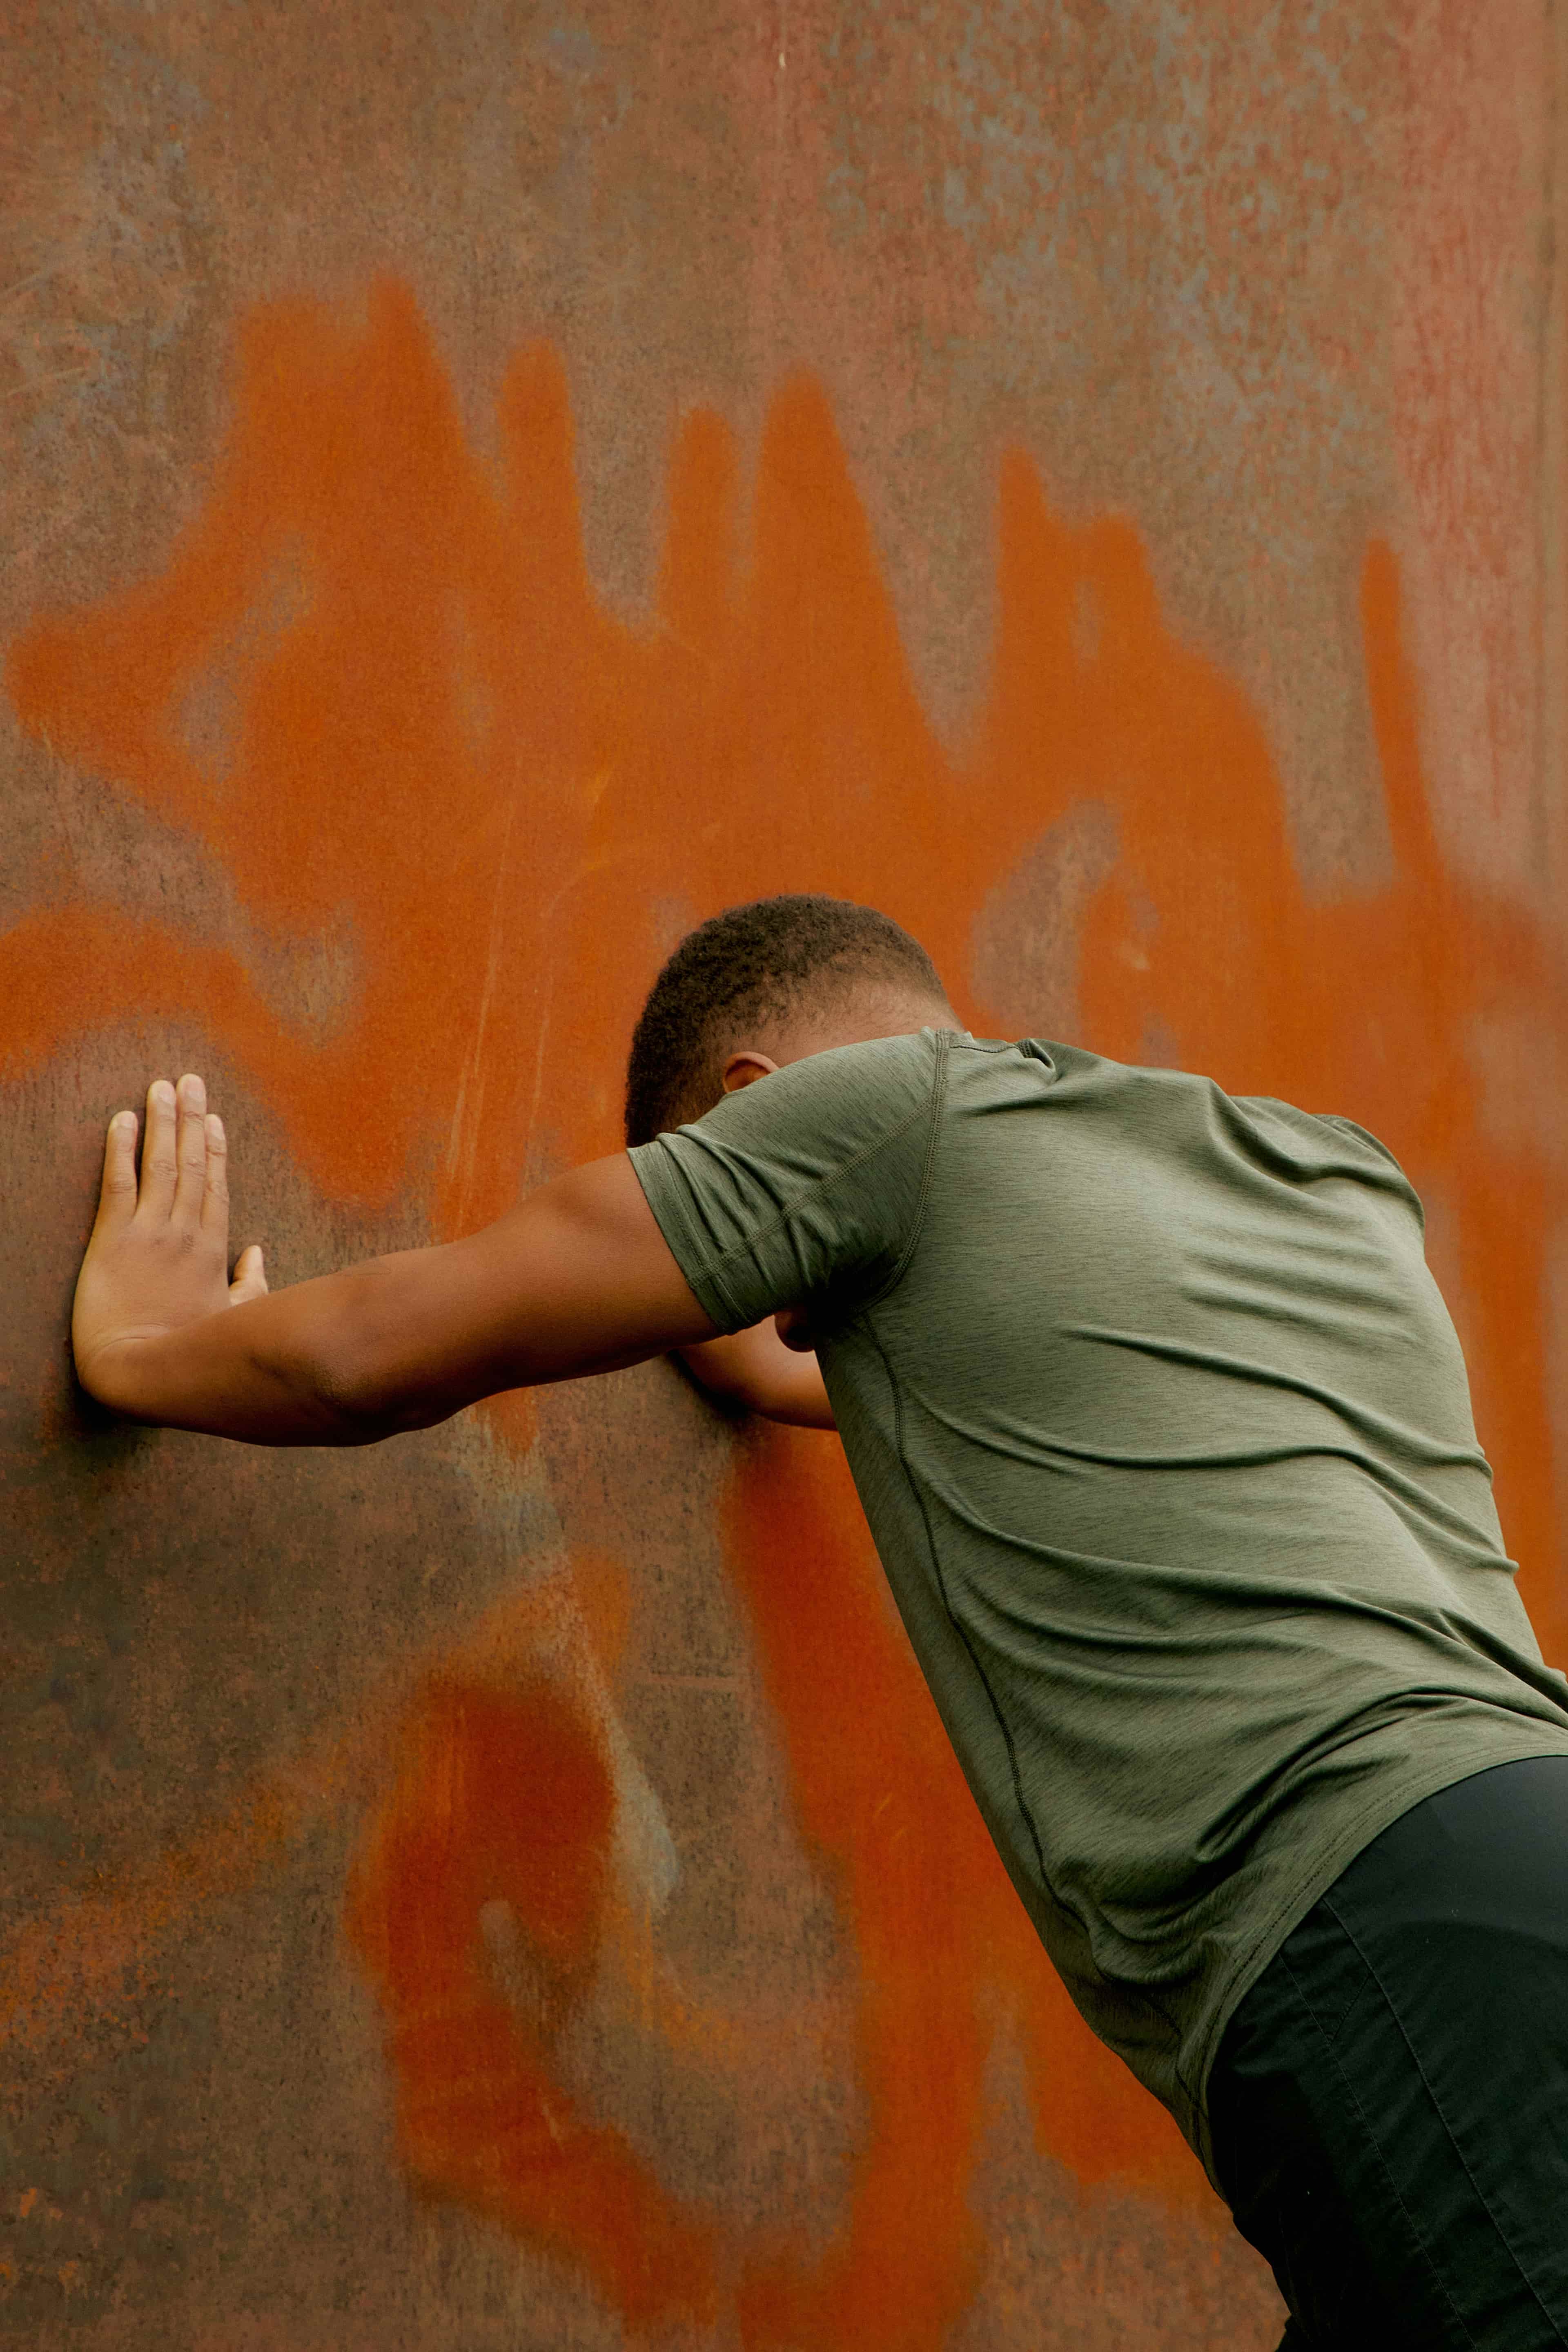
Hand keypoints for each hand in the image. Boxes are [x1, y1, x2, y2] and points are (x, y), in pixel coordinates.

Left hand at [72, 1073, 268, 1411]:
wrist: (142, 1370)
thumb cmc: (189, 1352)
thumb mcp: (234, 1317)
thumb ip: (249, 1284)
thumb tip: (257, 1256)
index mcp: (213, 1249)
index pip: (216, 1185)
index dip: (217, 1148)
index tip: (214, 1118)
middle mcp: (186, 1231)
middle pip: (193, 1162)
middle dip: (192, 1117)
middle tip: (190, 1080)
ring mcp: (152, 1232)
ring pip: (162, 1162)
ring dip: (163, 1121)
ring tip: (162, 1086)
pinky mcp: (115, 1238)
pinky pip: (119, 1182)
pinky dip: (121, 1147)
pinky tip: (122, 1118)